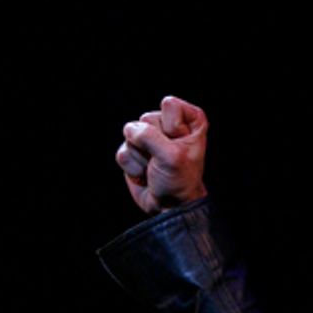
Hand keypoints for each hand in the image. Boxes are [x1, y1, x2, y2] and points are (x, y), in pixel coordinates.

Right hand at [116, 95, 208, 215]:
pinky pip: (123, 152)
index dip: (171, 128)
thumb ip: (149, 136)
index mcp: (189, 121)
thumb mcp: (171, 157)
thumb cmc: (179, 182)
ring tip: (155, 169)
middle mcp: (169, 125)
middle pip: (148, 119)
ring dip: (142, 157)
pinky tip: (144, 174)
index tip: (179, 147)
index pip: (170, 105)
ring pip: (131, 134)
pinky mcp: (134, 151)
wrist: (169, 208)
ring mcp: (150, 137)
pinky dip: (132, 167)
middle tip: (164, 162)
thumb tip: (129, 130)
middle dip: (154, 144)